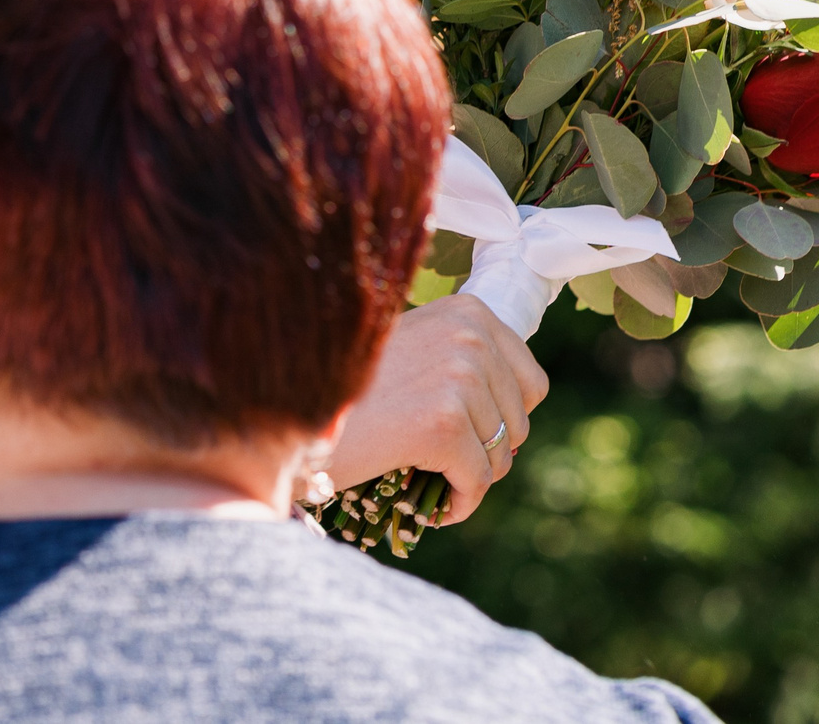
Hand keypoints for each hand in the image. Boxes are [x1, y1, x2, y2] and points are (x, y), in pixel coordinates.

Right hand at [321, 294, 547, 523]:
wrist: (287, 406)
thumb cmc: (346, 385)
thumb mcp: (412, 348)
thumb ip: (458, 357)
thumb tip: (517, 401)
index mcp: (468, 311)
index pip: (531, 383)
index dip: (501, 418)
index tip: (465, 433)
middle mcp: (470, 335)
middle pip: (518, 422)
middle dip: (484, 450)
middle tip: (436, 461)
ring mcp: (459, 378)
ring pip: (499, 456)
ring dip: (466, 477)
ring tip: (425, 476)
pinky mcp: (444, 424)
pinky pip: (477, 482)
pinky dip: (457, 503)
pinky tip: (429, 507)